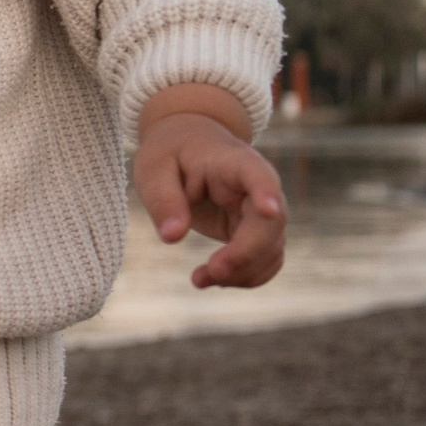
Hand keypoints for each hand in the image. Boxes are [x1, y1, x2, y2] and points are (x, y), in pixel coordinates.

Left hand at [132, 86, 286, 288]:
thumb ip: (163, 199)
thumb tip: (173, 236)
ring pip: (271, 249)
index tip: (269, 210)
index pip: (259, 175)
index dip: (267, 192)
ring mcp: (263, 211)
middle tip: (208, 274)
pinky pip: (265, 260)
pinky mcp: (257, 231)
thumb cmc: (171, 152)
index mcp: (235, 162)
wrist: (189, 145)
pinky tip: (211, 278)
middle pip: (270, 224)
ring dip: (241, 274)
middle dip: (244, 255)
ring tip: (199, 279)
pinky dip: (244, 277)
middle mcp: (259, 187)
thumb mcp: (154, 167)